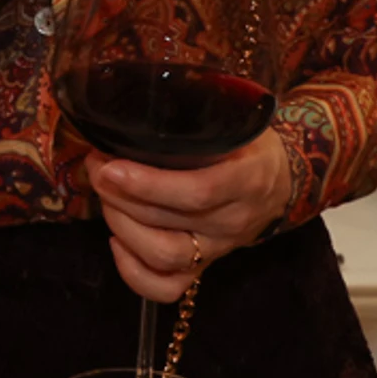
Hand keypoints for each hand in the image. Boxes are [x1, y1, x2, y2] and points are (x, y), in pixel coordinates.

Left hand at [84, 129, 290, 302]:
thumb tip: (141, 89)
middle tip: (96, 166)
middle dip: (119, 196)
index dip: (148, 184)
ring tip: (103, 196)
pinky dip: (133, 272)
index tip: (110, 167)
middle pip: (169, 223)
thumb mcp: (233, 120)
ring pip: (164, 256)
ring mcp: (218, 248)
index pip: (198, 192)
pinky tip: (115, 241)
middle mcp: (233, 221)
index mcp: (246, 180)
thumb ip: (196, 112)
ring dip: (121, 226)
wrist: (280, 182)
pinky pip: (167, 288)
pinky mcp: (203, 267)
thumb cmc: (246, 144)